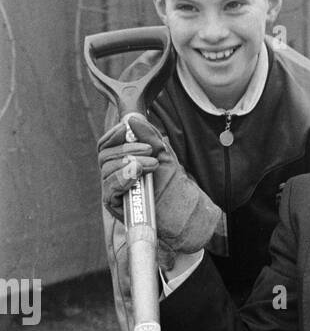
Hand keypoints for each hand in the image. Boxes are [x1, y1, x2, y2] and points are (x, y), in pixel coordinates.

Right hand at [98, 113, 220, 254]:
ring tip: (152, 164)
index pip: (106, 145)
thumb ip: (149, 136)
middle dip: (127, 149)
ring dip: (130, 162)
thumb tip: (132, 118)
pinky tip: (137, 173)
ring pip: (106, 170)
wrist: (183, 212)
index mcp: (121, 162)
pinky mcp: (114, 206)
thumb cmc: (171, 184)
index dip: (112, 135)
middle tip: (150, 150)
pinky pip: (109, 188)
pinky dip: (122, 177)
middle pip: (105, 155)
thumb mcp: (163, 154)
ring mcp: (112, 191)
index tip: (125, 128)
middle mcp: (113, 175)